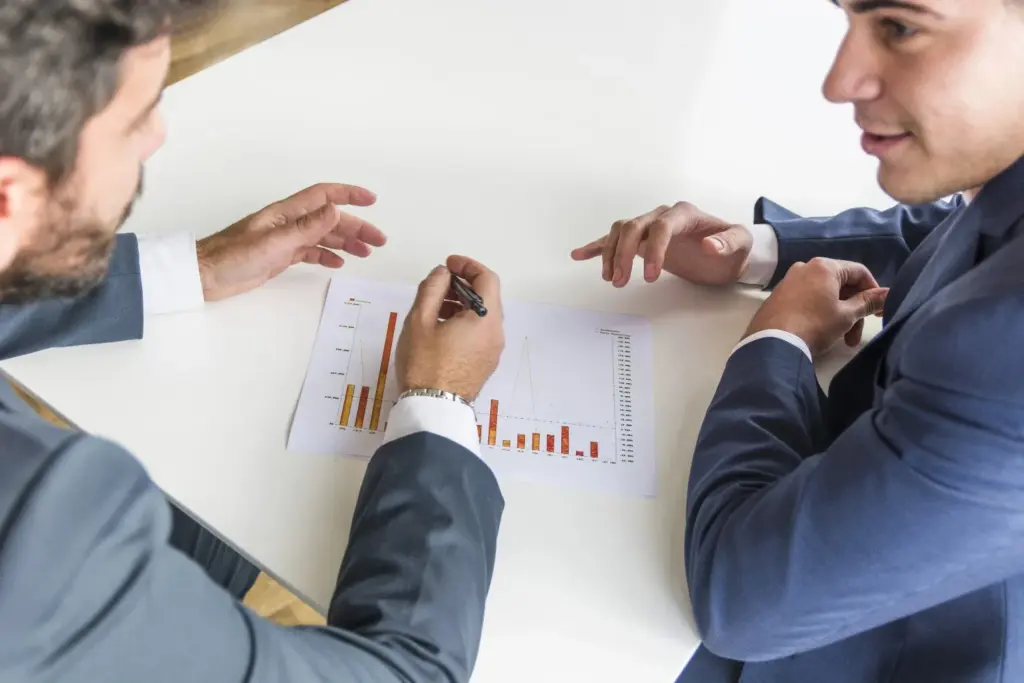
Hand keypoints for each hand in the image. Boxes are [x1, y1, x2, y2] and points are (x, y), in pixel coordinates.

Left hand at [196, 183, 385, 300]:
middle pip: (329, 219)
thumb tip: (336, 210)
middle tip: (378, 240)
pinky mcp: (279, 256)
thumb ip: (307, 227)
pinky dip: (327, 255)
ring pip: (323, 236)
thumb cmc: (230, 256)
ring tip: (366, 252)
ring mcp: (284, 239)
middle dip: (356, 227)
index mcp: (285, 213)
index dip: (348, 194)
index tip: (371, 199)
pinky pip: (310, 252)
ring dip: (346, 242)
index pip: (323, 196)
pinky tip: (339, 262)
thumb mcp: (274, 242)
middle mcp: (288, 222)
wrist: (203, 275)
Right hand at [396, 256, 504, 400]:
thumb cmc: (424, 362)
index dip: (468, 266)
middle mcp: (496, 333)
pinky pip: (480, 333)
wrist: (432, 409)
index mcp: (486, 319)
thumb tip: (443, 273)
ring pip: (483, 316)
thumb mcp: (420, 319)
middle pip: (487, 297)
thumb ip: (433, 288)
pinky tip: (441, 328)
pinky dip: (465, 322)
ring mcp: (493, 351)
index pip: (487, 279)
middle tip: (438, 285)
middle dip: (464, 285)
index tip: (448, 265)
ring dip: (463, 304)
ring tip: (435, 307)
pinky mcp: (485, 364)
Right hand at [571, 201, 753, 286]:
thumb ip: (728, 242)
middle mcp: (663, 216)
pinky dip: (597, 246)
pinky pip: (615, 239)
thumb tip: (710, 245)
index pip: (661, 226)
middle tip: (621, 281)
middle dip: (624, 254)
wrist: (729, 254)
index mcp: (685, 214)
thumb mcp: (741, 244)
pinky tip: (579, 254)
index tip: (650, 276)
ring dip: (611, 254)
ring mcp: (650, 227)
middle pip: (634, 227)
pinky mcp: (643, 241)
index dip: (653, 250)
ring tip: (612, 279)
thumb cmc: (735, 247)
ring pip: (620, 232)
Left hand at [744, 258, 887, 357]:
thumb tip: (888, 293)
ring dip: (839, 316)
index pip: (858, 272)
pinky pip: (807, 300)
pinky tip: (822, 334)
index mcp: (824, 266)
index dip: (873, 291)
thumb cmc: (815, 325)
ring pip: (824, 295)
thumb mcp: (846, 315)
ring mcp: (788, 282)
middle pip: (841, 285)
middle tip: (857, 335)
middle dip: (854, 310)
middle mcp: (804, 268)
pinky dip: (820, 314)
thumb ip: (868, 302)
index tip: (879, 311)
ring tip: (843, 341)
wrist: (772, 344)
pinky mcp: (777, 297)